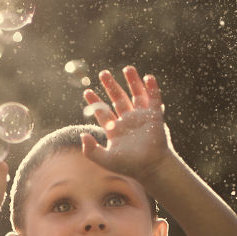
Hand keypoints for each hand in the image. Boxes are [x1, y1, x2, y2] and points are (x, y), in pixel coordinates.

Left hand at [81, 65, 170, 181]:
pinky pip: (154, 99)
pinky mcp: (155, 116)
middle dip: (111, 86)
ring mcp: (141, 118)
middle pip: (118, 99)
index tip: (87, 91)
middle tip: (103, 73)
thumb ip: (91, 150)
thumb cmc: (129, 166)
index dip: (95, 102)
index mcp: (115, 130)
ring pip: (136, 95)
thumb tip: (82, 135)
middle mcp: (128, 122)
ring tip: (127, 68)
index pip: (103, 112)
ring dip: (132, 82)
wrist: (150, 167)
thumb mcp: (106, 160)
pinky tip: (147, 77)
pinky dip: (152, 88)